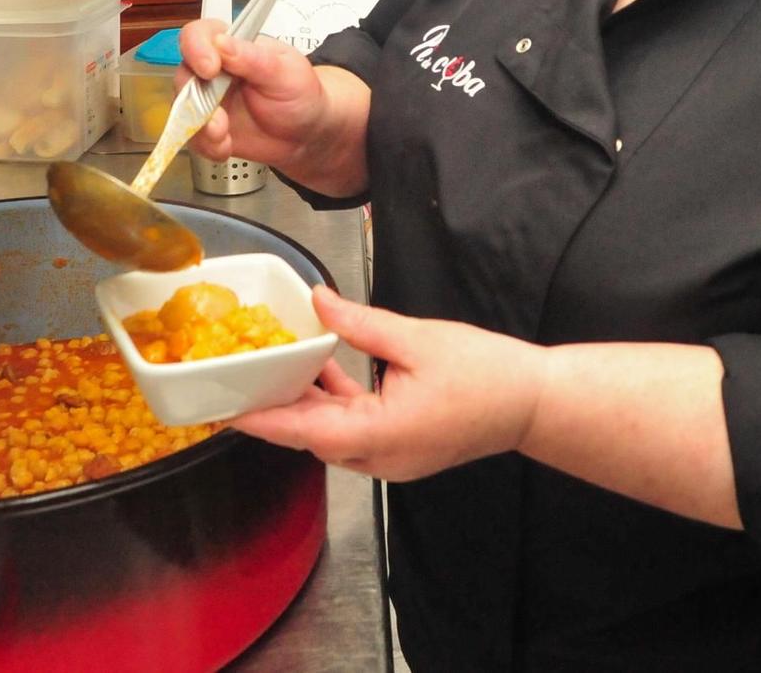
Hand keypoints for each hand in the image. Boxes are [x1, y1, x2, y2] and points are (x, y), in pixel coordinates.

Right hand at [177, 20, 331, 167]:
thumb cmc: (300, 93)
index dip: (196, 48)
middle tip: (218, 118)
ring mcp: (208, 100)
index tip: (210, 69)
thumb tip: (221, 42)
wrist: (307, 134)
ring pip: (183, 109)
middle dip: (196, 100)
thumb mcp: (286, 72)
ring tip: (223, 137)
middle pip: (185, 75)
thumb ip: (254, 58)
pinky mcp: (206, 127)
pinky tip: (226, 146)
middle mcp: (214, 71)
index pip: (200, 34)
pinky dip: (206, 145)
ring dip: (200, 128)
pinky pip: (192, 136)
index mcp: (232, 46)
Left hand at [231, 287, 547, 480]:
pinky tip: (323, 372)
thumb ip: (360, 322)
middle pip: (311, 436)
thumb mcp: (418, 337)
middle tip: (238, 378)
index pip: (304, 431)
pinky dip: (334, 407)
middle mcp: (379, 458)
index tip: (225, 409)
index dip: (261, 419)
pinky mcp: (401, 451)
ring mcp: (391, 460)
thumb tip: (318, 300)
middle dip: (275, 408)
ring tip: (274, 368)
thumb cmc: (487, 373)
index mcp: (381, 434)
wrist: (534, 403)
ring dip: (305, 405)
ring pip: (330, 436)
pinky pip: (354, 433)